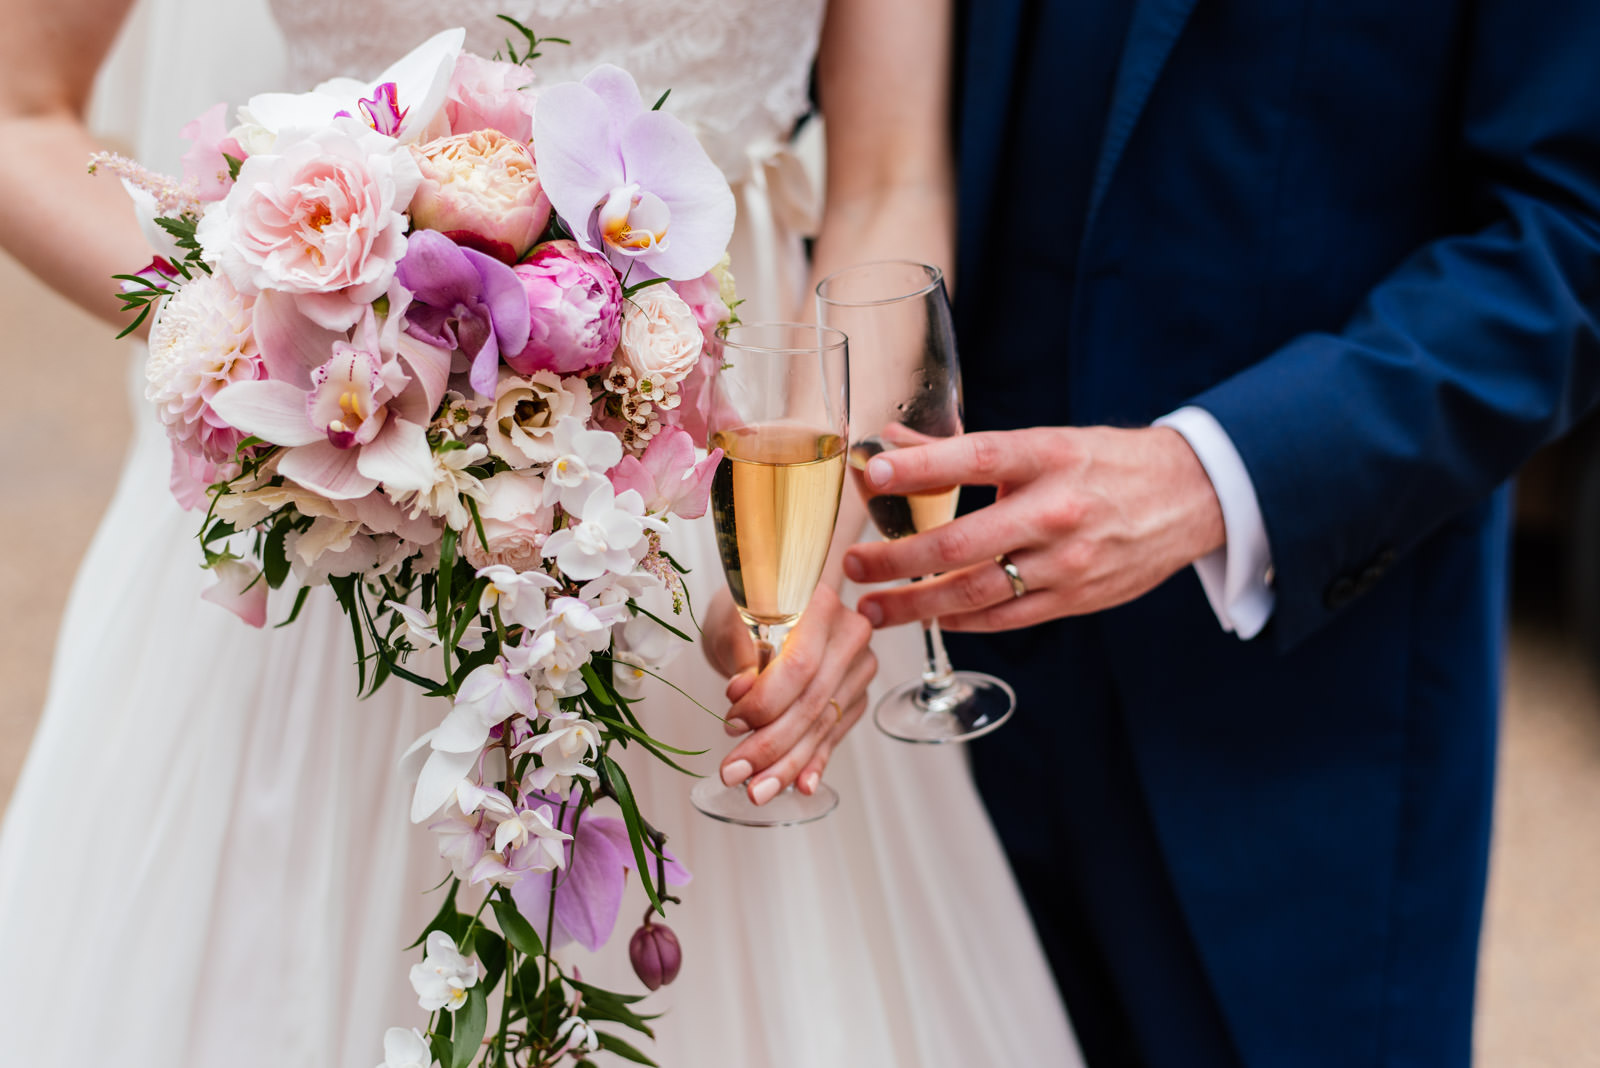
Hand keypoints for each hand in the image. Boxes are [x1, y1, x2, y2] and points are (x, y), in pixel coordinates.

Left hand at [703, 585, 876, 803]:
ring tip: (757, 790)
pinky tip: (801, 785)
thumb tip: (741, 690)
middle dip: (771, 746)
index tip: (731, 724)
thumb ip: (742, 654)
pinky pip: (834, 733)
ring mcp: (859, 666)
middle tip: (735, 774)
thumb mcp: (734, 621)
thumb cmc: (750, 608)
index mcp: (820, 603)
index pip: (799, 665)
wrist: (777, 605)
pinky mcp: (856, 693)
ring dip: (787, 764)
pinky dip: (813, 761)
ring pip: (822, 724)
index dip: (765, 703)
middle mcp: (849, 634)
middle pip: (812, 702)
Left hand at [842, 426, 1225, 630]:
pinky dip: (961, 621)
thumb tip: (888, 444)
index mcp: (1047, 456)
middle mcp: (1056, 510)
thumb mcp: (1042, 442)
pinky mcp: (1076, 598)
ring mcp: (1067, 561)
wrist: (1190, 497)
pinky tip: (931, 616)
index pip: (975, 459)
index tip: (870, 474)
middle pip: (962, 543)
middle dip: (895, 560)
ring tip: (872, 609)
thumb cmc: (1104, 464)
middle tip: (852, 567)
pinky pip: (1005, 617)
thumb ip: (962, 450)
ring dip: (915, 605)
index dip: (920, 468)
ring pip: (976, 593)